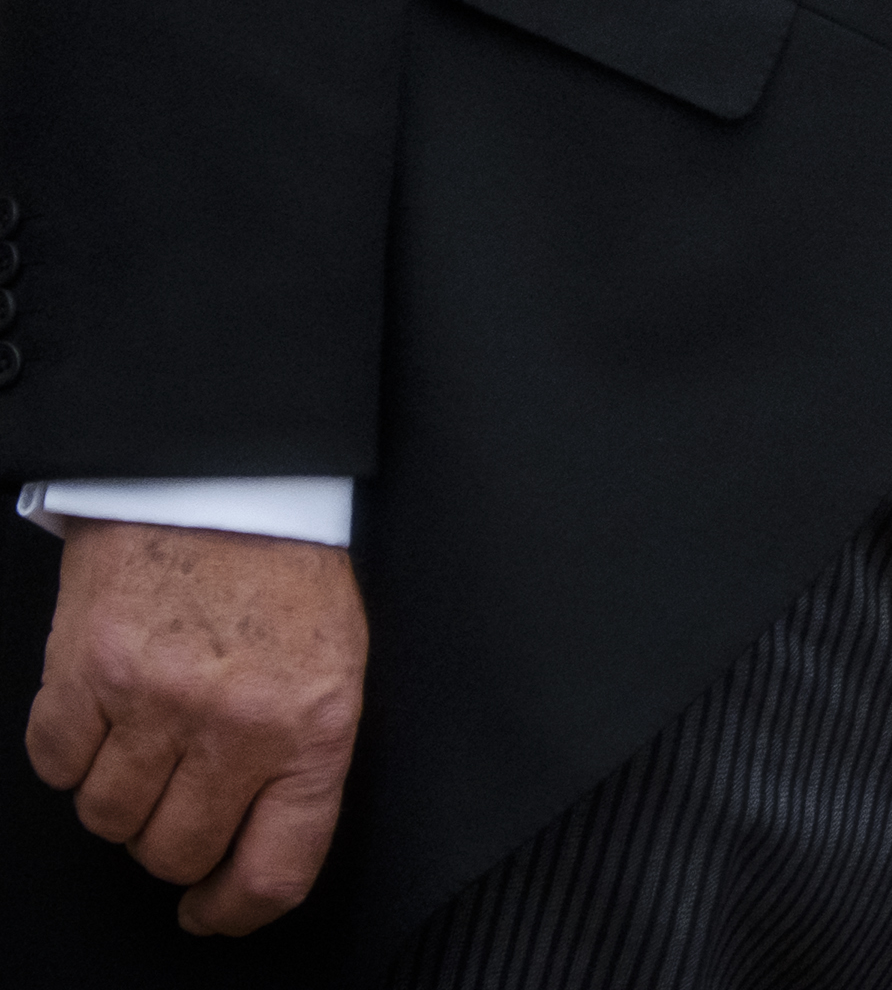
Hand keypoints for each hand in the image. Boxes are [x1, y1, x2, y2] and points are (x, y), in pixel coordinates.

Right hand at [27, 519, 364, 932]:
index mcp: (314, 725)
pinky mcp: (85, 672)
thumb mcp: (335, 666)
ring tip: (145, 741)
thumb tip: (256, 849)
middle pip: (175, 853)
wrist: (228, 478)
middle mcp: (235, 721)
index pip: (274, 868)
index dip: (234, 909)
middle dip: (172, 842)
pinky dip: (71, 754)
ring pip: (109, 820)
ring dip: (119, 797)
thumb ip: (301, 759)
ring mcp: (155, 698)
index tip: (213, 912)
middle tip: (180, 799)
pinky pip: (56, 765)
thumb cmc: (288, 573)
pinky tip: (103, 711)